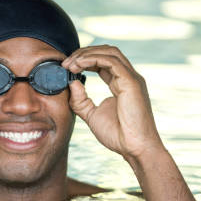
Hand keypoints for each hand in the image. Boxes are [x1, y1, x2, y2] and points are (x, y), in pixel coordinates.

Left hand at [62, 45, 162, 160]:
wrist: (134, 148)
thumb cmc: (118, 135)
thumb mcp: (92, 115)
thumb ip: (80, 100)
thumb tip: (71, 82)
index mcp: (121, 83)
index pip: (103, 62)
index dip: (84, 60)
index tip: (67, 67)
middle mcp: (128, 77)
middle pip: (106, 52)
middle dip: (84, 53)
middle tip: (65, 63)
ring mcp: (131, 78)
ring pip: (109, 52)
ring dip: (86, 54)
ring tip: (70, 64)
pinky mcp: (131, 82)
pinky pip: (111, 61)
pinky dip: (93, 59)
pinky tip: (78, 65)